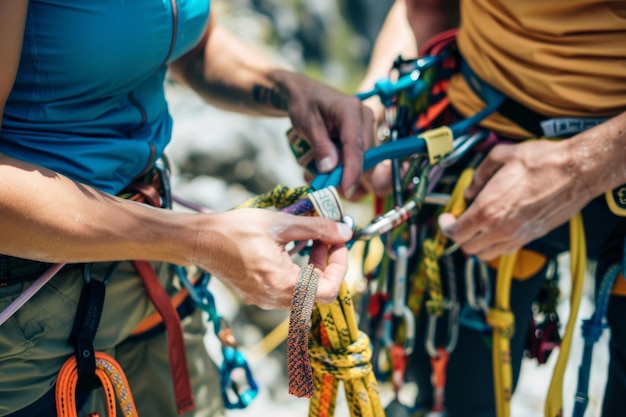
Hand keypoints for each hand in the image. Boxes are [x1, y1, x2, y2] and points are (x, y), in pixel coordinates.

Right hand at [191, 208, 351, 308]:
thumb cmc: (235, 229)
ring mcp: (265, 300)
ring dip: (314, 268)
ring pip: (304, 292)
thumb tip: (345, 231)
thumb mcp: (281, 223)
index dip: (340, 266)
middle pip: (319, 293)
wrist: (199, 240)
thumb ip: (317, 228)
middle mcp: (274, 299)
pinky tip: (291, 249)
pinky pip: (288, 290)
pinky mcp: (257, 295)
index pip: (329, 289)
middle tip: (325, 240)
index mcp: (283, 284)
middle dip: (328, 265)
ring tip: (308, 241)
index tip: (339, 243)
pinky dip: (298, 272)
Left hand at [282, 73, 374, 197]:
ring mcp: (367, 126)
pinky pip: (361, 157)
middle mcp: (365, 117)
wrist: (306, 94)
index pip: (356, 145)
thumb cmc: (305, 105)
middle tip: (326, 185)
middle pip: (365, 155)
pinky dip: (348, 167)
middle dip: (348, 174)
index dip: (352, 171)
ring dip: (347, 171)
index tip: (346, 191)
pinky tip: (333, 167)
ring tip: (325, 174)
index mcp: (350, 110)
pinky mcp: (364, 135)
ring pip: (365, 159)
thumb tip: (330, 169)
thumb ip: (320, 145)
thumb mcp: (306, 123)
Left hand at [438, 140, 590, 259]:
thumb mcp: (500, 156)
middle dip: (459, 236)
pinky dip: (494, 245)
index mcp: (487, 209)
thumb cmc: (541, 162)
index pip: (456, 232)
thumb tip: (470, 189)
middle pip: (467, 247)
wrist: (576, 171)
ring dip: (476, 243)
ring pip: (485, 254)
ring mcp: (517, 236)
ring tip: (477, 227)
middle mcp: (500, 228)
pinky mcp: (531, 237)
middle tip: (460, 221)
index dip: (446, 227)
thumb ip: (479, 175)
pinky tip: (496, 228)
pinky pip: (504, 251)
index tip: (446, 219)